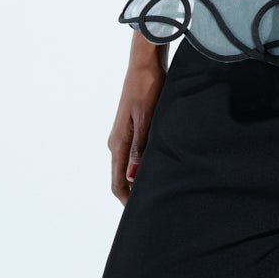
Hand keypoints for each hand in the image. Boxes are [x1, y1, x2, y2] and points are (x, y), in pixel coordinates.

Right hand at [107, 49, 167, 205]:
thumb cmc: (147, 87)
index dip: (127, 201)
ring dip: (141, 178)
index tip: (140, 215)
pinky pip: (136, 152)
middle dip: (134, 193)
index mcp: (117, 142)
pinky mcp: (134, 125)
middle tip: (154, 206)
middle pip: (122, 176)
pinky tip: (160, 165)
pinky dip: (145, 163)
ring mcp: (125, 133)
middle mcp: (117, 141)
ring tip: (160, 189)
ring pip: (130, 164)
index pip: (118, 182)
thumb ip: (139, 147)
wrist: (145, 61)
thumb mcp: (146, 118)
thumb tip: (132, 178)